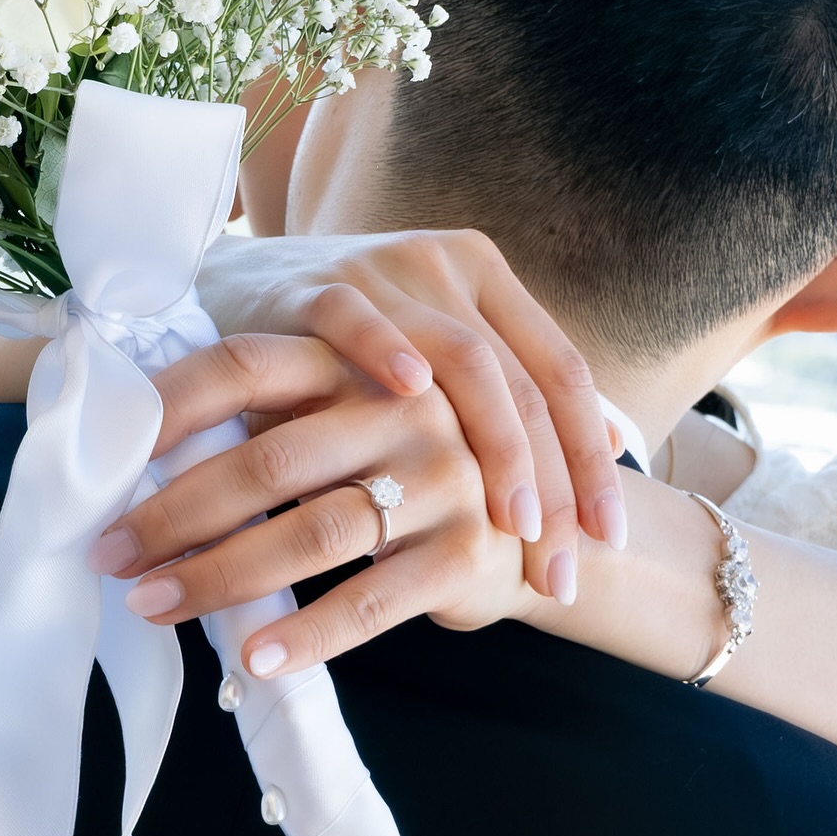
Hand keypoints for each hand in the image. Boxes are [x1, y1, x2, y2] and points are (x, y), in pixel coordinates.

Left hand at [89, 333, 534, 673]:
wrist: (534, 526)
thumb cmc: (403, 472)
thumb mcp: (347, 424)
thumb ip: (269, 424)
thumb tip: (138, 459)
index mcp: (356, 363)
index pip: (246, 363)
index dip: (171, 403)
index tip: (104, 454)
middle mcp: (404, 407)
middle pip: (269, 458)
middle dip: (176, 512)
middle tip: (109, 554)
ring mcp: (444, 477)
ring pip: (312, 531)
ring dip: (221, 575)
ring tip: (153, 606)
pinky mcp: (465, 550)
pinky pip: (372, 599)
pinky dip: (308, 633)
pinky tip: (254, 657)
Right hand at [197, 227, 626, 598]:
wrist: (229, 287)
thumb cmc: (338, 353)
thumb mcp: (424, 367)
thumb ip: (490, 406)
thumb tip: (601, 463)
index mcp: (486, 282)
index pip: (561, 374)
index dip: (591, 458)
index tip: (608, 537)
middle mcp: (448, 269)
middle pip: (525, 382)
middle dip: (555, 482)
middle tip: (563, 566)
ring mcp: (385, 273)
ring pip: (466, 360)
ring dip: (499, 450)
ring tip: (516, 524)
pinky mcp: (316, 284)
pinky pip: (357, 320)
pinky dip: (386, 352)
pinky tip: (413, 402)